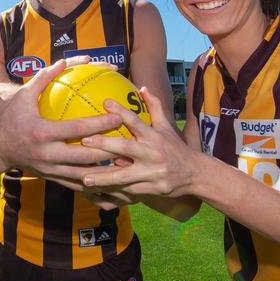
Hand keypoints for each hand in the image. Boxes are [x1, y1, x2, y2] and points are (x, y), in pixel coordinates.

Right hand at [0, 59, 121, 176]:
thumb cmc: (11, 119)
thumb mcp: (24, 96)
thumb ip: (44, 78)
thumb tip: (65, 62)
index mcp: (43, 133)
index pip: (77, 129)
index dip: (100, 124)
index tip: (118, 117)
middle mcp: (48, 154)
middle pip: (85, 155)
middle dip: (109, 150)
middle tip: (128, 142)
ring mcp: (50, 169)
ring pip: (84, 174)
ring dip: (105, 170)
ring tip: (125, 162)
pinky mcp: (52, 178)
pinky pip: (76, 184)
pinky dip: (94, 182)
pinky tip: (110, 178)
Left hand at [80, 87, 196, 197]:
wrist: (195, 174)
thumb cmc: (176, 148)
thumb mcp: (167, 126)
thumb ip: (154, 107)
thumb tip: (142, 88)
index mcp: (154, 136)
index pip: (136, 121)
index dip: (121, 111)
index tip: (105, 103)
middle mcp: (152, 154)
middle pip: (125, 148)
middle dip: (104, 144)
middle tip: (84, 141)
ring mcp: (152, 173)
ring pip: (124, 175)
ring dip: (103, 177)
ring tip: (84, 178)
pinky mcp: (152, 189)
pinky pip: (129, 191)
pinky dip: (114, 192)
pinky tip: (98, 193)